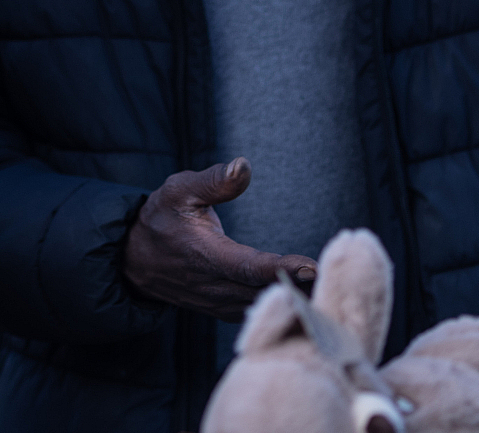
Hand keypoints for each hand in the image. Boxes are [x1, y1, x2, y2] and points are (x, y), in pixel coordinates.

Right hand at [121, 159, 318, 321]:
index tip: (311, 266)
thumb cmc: (161, 218)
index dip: (280, 268)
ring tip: (336, 288)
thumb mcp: (178, 190)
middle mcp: (215, 286)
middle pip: (265, 292)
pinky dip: (284, 307)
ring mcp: (221, 304)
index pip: (248, 266)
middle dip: (302, 287)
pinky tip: (311, 298)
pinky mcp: (227, 311)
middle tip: (342, 276)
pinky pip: (260, 313)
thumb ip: (213, 181)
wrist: (136, 260)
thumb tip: (244, 166)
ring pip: (265, 306)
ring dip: (297, 300)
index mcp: (206, 255)